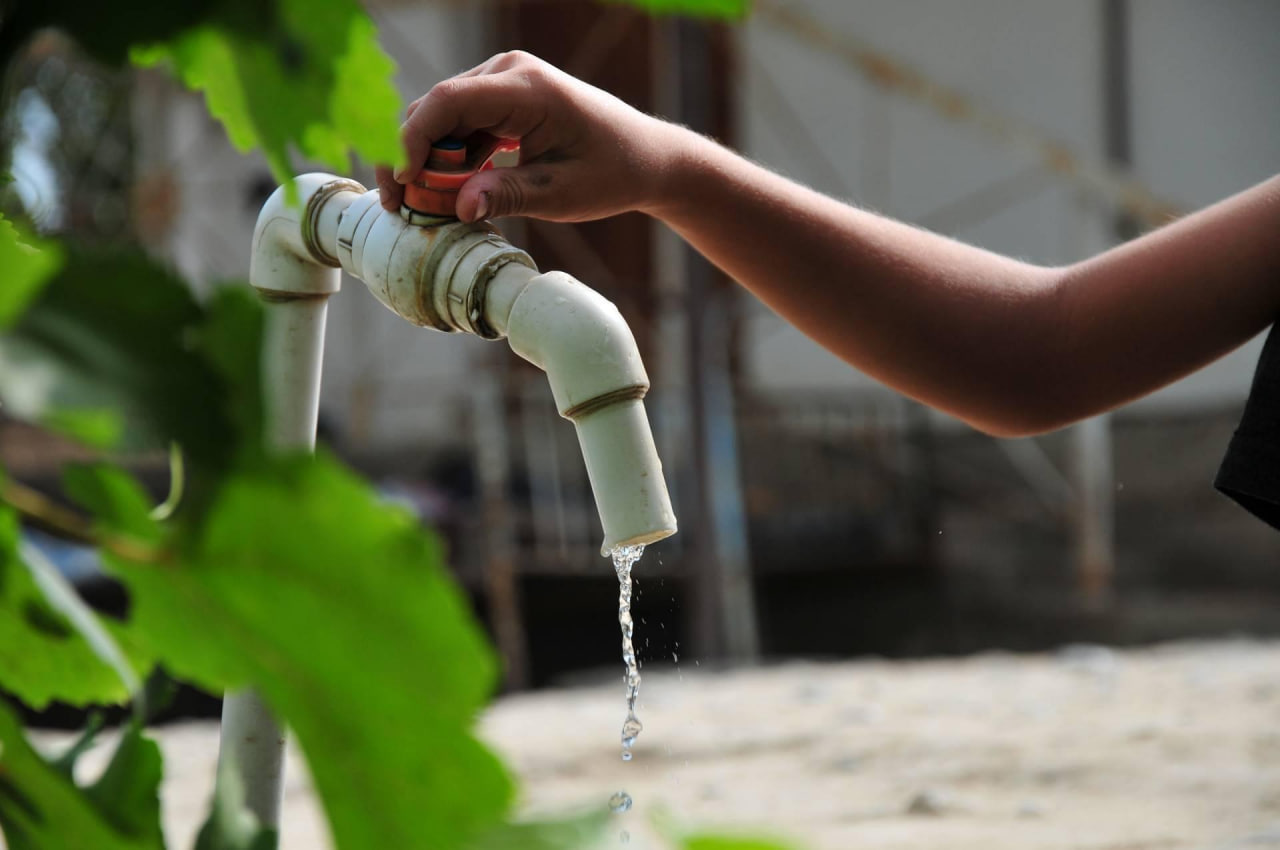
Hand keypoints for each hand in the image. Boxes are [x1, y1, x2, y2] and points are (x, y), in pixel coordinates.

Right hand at [375, 51, 685, 222]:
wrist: (645, 157)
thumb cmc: (612, 172)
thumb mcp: (561, 193)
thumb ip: (508, 195)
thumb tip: (458, 209)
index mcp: (526, 87)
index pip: (448, 102)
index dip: (414, 141)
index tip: (402, 186)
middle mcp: (508, 73)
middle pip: (435, 108)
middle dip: (411, 156)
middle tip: (400, 208)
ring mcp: (503, 83)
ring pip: (442, 118)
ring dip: (426, 160)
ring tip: (417, 208)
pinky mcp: (502, 100)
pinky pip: (460, 125)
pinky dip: (447, 158)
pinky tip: (443, 194)